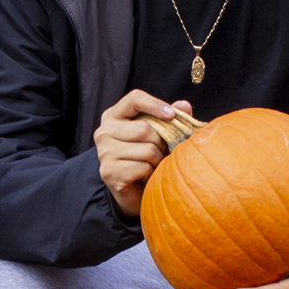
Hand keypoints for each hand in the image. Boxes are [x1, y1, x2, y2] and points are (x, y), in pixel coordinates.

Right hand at [96, 90, 189, 218]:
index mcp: (113, 116)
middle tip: (164, 151)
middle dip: (161, 142)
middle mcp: (104, 132)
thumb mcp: (156, 133)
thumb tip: (184, 106)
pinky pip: (143, 168)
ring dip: (158, 159)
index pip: (134, 99)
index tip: (171, 115)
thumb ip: (168, 118)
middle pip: (144, 129)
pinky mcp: (109, 172)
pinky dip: (151, 173)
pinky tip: (145, 175)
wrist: (132, 190)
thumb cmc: (145, 156)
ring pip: (147, 150)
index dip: (155, 104)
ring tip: (154, 164)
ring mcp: (104, 153)